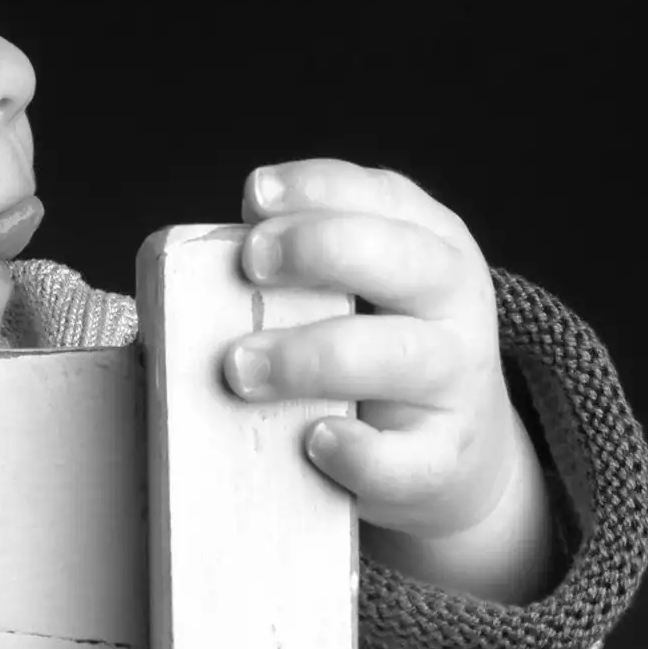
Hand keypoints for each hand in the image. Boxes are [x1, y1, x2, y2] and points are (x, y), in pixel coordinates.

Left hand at [223, 159, 521, 542]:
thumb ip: (299, 265)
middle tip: (250, 264)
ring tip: (240, 367)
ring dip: (311, 356)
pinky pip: (408, 459)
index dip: (318, 188)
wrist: (456, 455)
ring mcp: (456, 384)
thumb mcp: (361, 290)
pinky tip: (316, 439)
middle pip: (401, 259)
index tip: (254, 197)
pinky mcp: (444, 461)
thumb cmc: (376, 352)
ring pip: (399, 356)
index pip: (384, 195)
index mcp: (432, 243)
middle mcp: (453, 304)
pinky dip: (360, 451)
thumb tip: (191, 270)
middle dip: (318, 250)